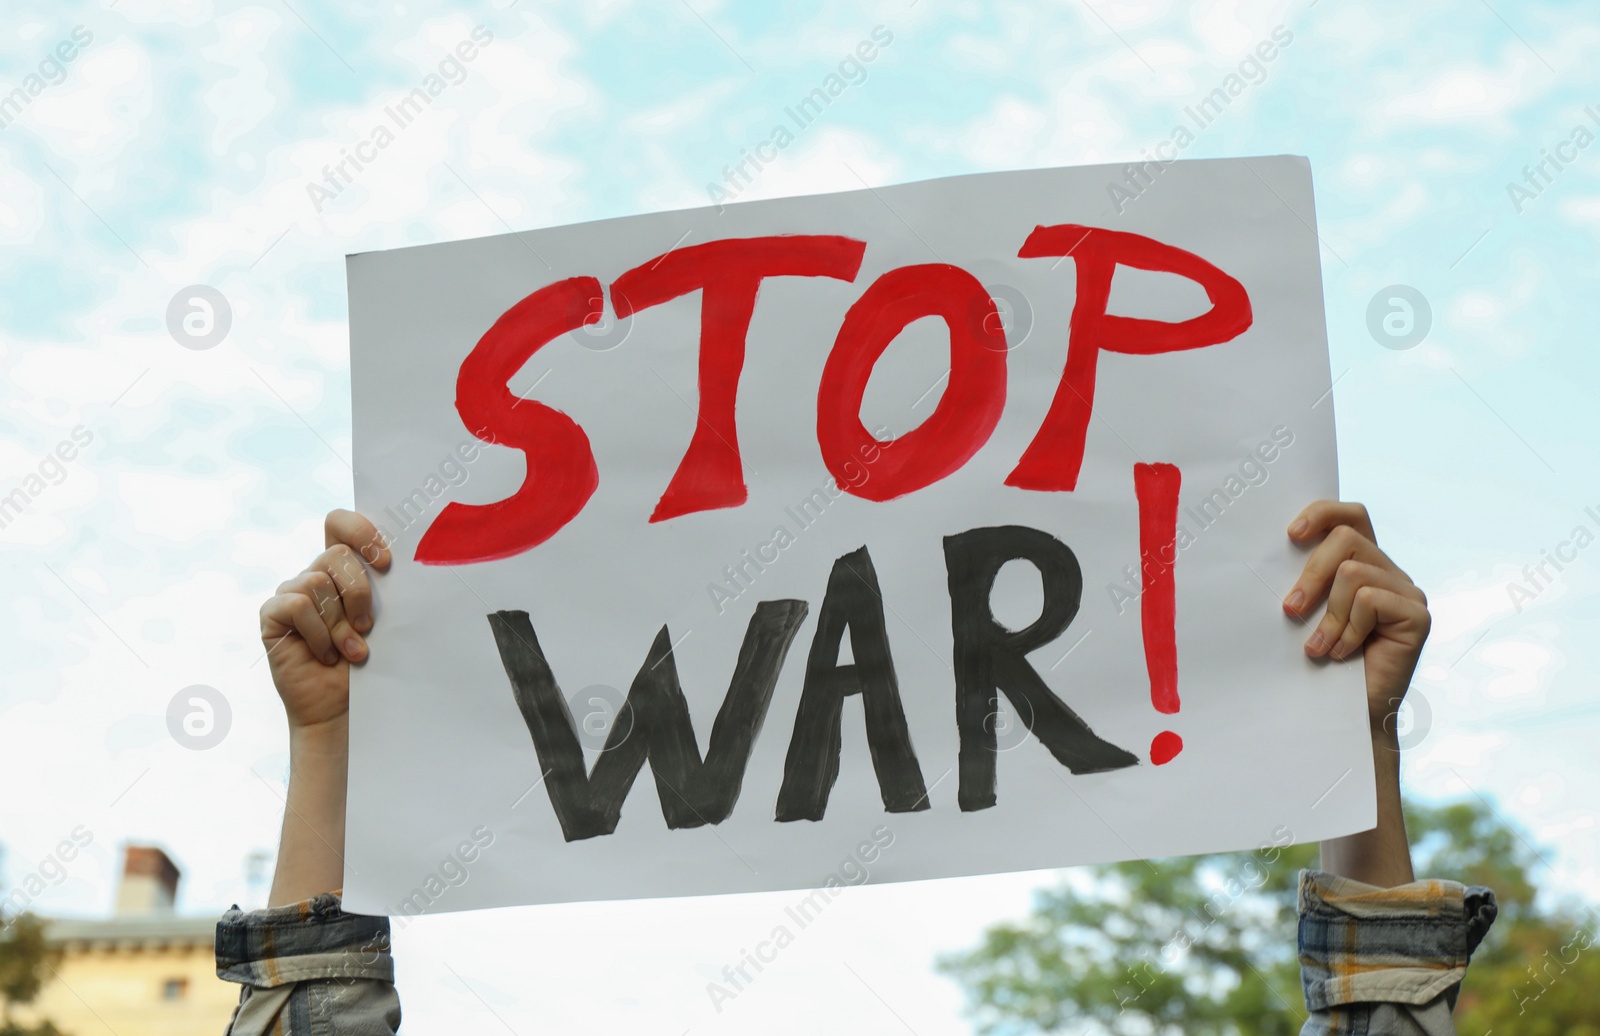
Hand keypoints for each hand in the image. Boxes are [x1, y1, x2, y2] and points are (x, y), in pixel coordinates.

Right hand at [259, 510, 390, 732]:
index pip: (340, 524)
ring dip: (340, 623)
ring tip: (351, 652)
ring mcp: (291, 593)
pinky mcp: (273, 615)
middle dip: (359, 592)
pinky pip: (297, 605)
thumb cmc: (370, 665)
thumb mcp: (385, 622)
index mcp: (343, 569)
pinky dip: (318, 632)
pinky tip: (325, 655)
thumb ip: (384, 589)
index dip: (361, 532)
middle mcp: (314, 575)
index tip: (386, 563)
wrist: (343, 709)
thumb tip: (407, 562)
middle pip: (336, 554)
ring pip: (317, 582)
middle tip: (368, 628)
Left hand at [1283, 501, 1425, 886]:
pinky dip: (1347, 629)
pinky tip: (1342, 655)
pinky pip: (1372, 600)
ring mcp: (1408, 592)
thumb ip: (1297, 579)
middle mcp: (1390, 572)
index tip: (1288, 535)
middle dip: (1311, 571)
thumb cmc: (1314, 665)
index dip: (1322, 511)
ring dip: (1328, 614)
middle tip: (1288, 609)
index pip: (1351, 513)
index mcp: (1362, 562)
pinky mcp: (1418, 615)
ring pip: (1354, 571)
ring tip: (1317, 648)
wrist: (1342, 719)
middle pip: (1348, 536)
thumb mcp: (1301, 614)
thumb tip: (1251, 547)